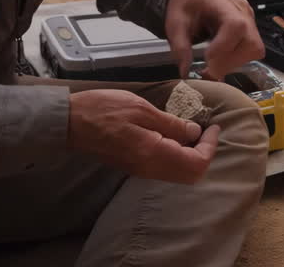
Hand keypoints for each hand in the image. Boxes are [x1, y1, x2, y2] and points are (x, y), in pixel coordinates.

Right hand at [67, 89, 220, 183]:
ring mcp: (141, 170)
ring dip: (192, 156)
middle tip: (206, 130)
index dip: (210, 146)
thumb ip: (171, 123)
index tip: (213, 126)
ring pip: (179, 174)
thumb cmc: (103, 109)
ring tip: (194, 130)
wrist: (70, 123)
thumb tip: (195, 132)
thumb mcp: (141, 108)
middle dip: (204, 154)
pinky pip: (165, 168)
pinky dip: (178, 156)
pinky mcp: (135, 166)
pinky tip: (176, 135)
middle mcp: (149, 168)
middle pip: (191, 175)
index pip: (196, 164)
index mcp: (153, 153)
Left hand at [165, 0, 264, 78]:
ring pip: (254, 50)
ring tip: (213, 64)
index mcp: (222, 2)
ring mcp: (250, 20)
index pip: (236, 25)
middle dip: (229, 61)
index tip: (207, 58)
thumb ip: (180, 45)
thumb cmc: (188, 2)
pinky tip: (220, 58)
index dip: (224, 46)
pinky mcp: (251, 29)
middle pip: (250, 43)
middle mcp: (242, 11)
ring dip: (233, 63)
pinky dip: (236, 60)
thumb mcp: (175, 21)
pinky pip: (251, 50)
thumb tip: (185, 71)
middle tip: (208, 69)